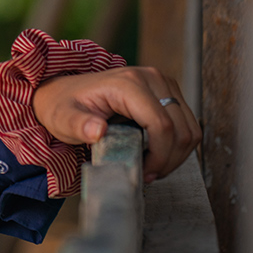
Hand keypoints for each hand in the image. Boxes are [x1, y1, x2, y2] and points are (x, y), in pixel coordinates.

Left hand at [32, 66, 200, 182]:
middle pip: (181, 129)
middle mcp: (151, 77)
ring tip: (150, 166)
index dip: (159, 156)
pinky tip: (155, 154)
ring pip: (189, 129)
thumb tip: (98, 131)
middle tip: (147, 174)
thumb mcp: (62, 119)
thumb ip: (78, 125)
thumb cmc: (64, 106)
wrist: (64, 92)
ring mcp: (163, 83)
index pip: (162, 125)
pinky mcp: (168, 91)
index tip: (144, 173)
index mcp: (128, 83)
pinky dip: (176, 146)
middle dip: (168, 160)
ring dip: (175, 155)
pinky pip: (187, 125)